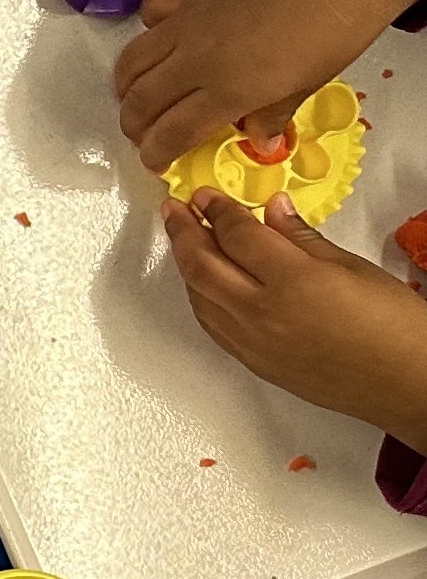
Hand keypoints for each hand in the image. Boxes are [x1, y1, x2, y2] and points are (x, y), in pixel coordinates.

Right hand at [116, 0, 421, 171]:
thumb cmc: (337, 29)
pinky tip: (165, 35)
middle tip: (145, 133)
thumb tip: (259, 139)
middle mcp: (195, 59)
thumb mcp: (310, 84)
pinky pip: (150, 14)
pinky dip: (149, 31)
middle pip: (140, 103)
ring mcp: (186, 20)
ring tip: (139, 93)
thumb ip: (273, 115)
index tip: (156, 161)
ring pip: (131, 62)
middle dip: (135, 126)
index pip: (171, 134)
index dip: (156, 153)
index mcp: (228, 91)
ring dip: (128, 86)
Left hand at [167, 192, 426, 444]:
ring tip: (186, 239)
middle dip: (183, 231)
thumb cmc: (395, 326)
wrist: (406, 384)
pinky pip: (212, 324)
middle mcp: (262, 313)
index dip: (217, 210)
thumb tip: (274, 209)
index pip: (237, 235)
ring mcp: (253, 343)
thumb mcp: (353, 268)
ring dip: (186, 264)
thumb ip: (303, 238)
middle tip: (175, 208)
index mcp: (292, 281)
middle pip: (203, 265)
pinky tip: (205, 282)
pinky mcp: (253, 364)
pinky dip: (201, 296)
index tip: (206, 195)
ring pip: (199, 296)